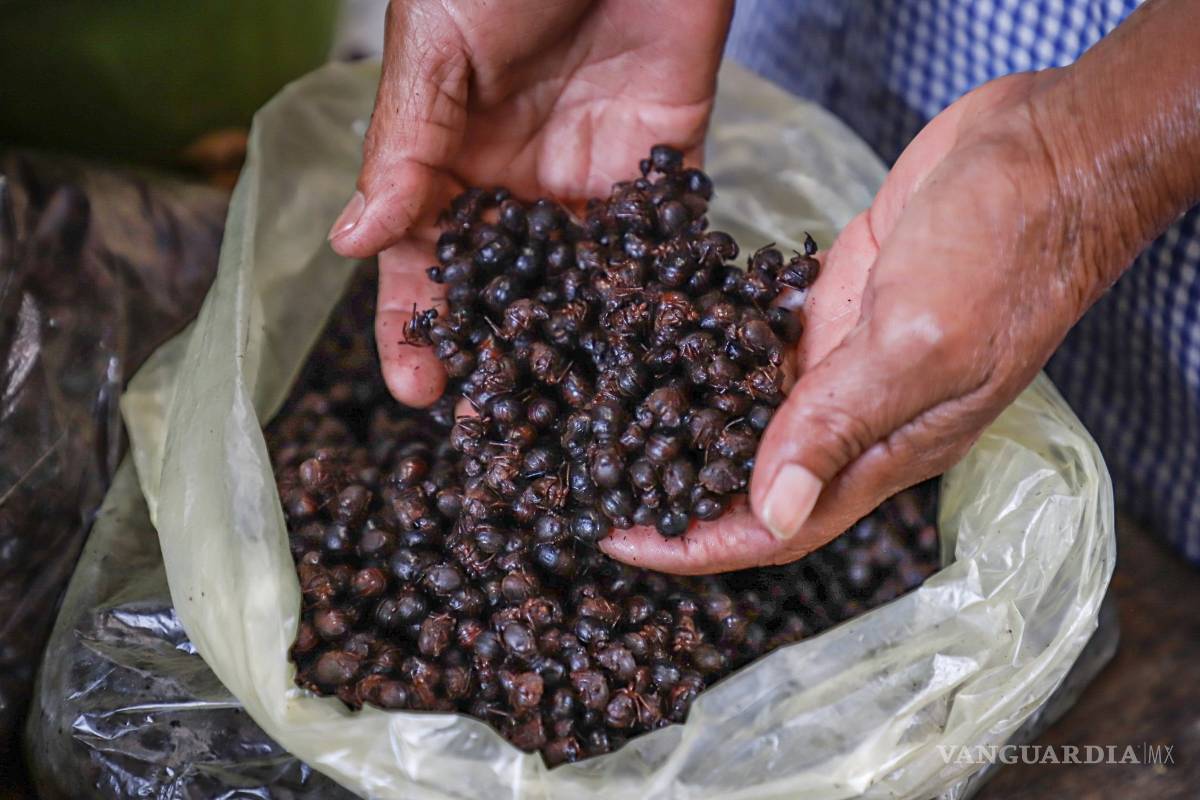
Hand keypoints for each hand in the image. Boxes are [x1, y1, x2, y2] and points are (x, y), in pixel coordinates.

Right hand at [330, 0, 732, 406]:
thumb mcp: (434, 45)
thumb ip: (404, 145)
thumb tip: (350, 243)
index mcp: (447, 153)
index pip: (422, 257)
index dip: (414, 324)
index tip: (416, 390)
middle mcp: (517, 180)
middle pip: (505, 288)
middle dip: (500, 356)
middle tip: (504, 428)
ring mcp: (591, 177)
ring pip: (582, 279)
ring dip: (580, 345)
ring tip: (584, 417)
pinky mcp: (661, 163)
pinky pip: (661, 240)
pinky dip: (661, 291)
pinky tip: (662, 352)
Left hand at [601, 70, 1117, 572]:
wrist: (1041, 157)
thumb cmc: (1005, 251)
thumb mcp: (920, 344)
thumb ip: (842, 424)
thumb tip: (771, 515)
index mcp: (887, 450)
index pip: (779, 527)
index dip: (698, 544)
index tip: (618, 540)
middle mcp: (857, 417)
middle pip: (751, 479)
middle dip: (675, 490)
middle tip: (590, 482)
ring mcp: (839, 360)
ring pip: (747, 413)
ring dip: (681, 421)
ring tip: (600, 419)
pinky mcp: (828, 307)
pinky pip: (752, 346)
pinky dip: (703, 351)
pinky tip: (654, 341)